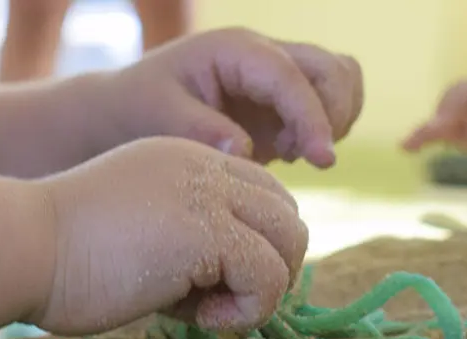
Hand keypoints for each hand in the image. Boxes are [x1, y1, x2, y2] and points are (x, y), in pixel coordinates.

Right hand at [29, 136, 307, 335]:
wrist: (20, 247)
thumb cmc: (54, 257)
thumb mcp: (132, 233)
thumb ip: (181, 241)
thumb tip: (224, 290)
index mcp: (184, 161)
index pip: (261, 195)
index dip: (251, 248)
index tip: (207, 287)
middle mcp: (204, 167)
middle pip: (287, 216)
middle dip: (268, 270)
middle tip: (216, 305)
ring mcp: (209, 194)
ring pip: (291, 242)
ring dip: (261, 291)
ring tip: (205, 313)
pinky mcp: (210, 231)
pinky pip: (270, 276)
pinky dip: (248, 309)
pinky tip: (197, 318)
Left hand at [106, 28, 363, 167]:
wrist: (127, 110)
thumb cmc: (137, 108)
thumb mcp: (158, 117)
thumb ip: (200, 131)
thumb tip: (245, 150)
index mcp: (235, 50)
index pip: (290, 77)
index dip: (313, 117)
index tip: (323, 159)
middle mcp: (263, 54)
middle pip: (332, 69)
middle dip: (332, 115)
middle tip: (302, 158)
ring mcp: (276, 76)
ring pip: (340, 80)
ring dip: (333, 120)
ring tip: (289, 152)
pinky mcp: (280, 101)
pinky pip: (327, 104)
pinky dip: (322, 129)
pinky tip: (286, 152)